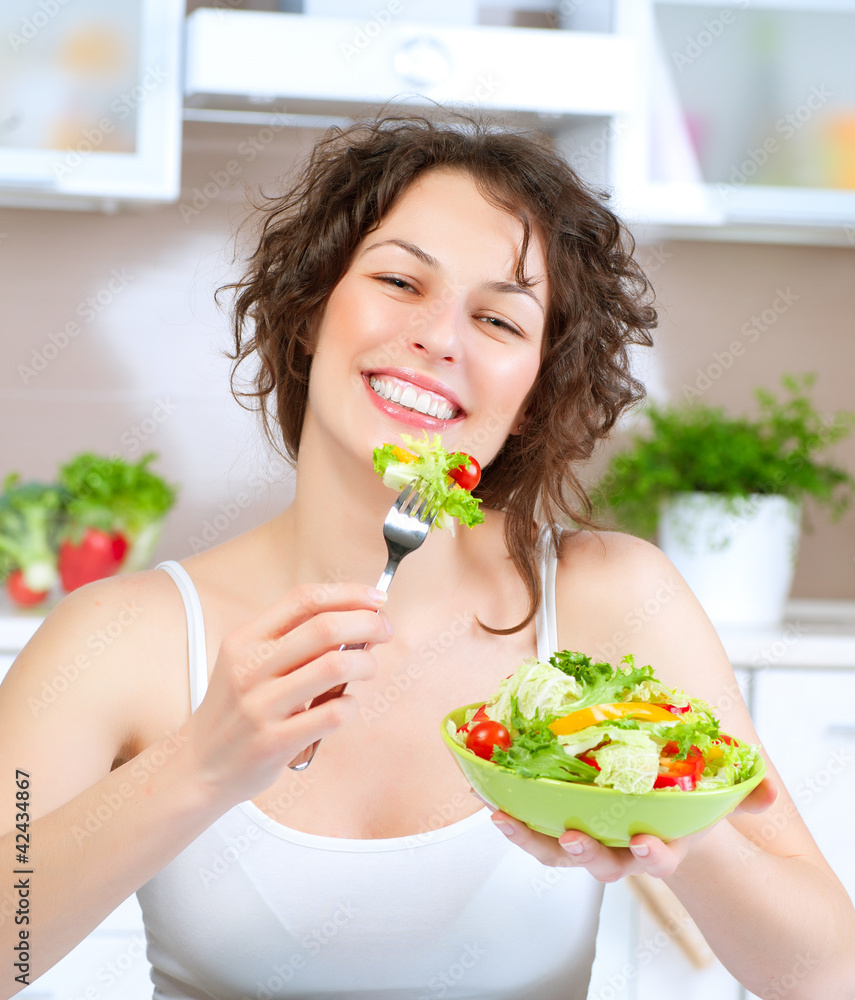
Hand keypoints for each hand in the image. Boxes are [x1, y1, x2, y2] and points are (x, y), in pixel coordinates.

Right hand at [181, 582, 391, 805]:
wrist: (200, 766)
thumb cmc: (235, 710)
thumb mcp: (247, 662)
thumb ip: (291, 641)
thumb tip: (355, 621)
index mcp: (245, 640)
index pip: (303, 599)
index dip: (348, 594)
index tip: (376, 599)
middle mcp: (250, 668)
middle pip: (325, 628)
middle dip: (368, 624)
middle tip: (384, 631)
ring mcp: (261, 706)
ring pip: (334, 666)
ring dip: (366, 663)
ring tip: (368, 669)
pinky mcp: (274, 742)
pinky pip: (332, 713)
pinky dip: (351, 704)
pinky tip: (346, 705)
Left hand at [476, 775, 777, 880]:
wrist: (652, 814)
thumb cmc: (678, 802)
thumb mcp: (712, 797)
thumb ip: (742, 793)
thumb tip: (768, 792)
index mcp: (656, 843)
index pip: (657, 858)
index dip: (653, 855)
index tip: (647, 844)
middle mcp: (616, 849)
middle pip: (599, 862)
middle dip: (585, 853)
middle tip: (572, 837)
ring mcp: (583, 838)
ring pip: (555, 850)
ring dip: (528, 836)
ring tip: (502, 818)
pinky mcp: (554, 822)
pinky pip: (528, 823)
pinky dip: (507, 810)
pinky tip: (485, 789)